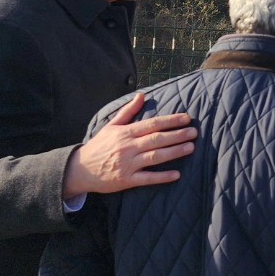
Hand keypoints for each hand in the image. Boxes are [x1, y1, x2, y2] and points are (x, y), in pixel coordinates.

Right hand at [62, 91, 196, 200]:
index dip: (170, 121)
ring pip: (155, 157)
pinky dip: (162, 177)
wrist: (80, 170)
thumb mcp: (111, 126)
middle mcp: (128, 147)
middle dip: (177, 135)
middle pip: (157, 139)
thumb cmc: (99, 146)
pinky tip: (177, 175)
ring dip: (174, 152)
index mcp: (126, 133)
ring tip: (190, 148)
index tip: (186, 118)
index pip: (152, 124)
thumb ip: (128, 111)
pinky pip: (147, 178)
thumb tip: (142, 95)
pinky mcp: (127, 180)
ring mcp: (128, 164)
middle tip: (194, 132)